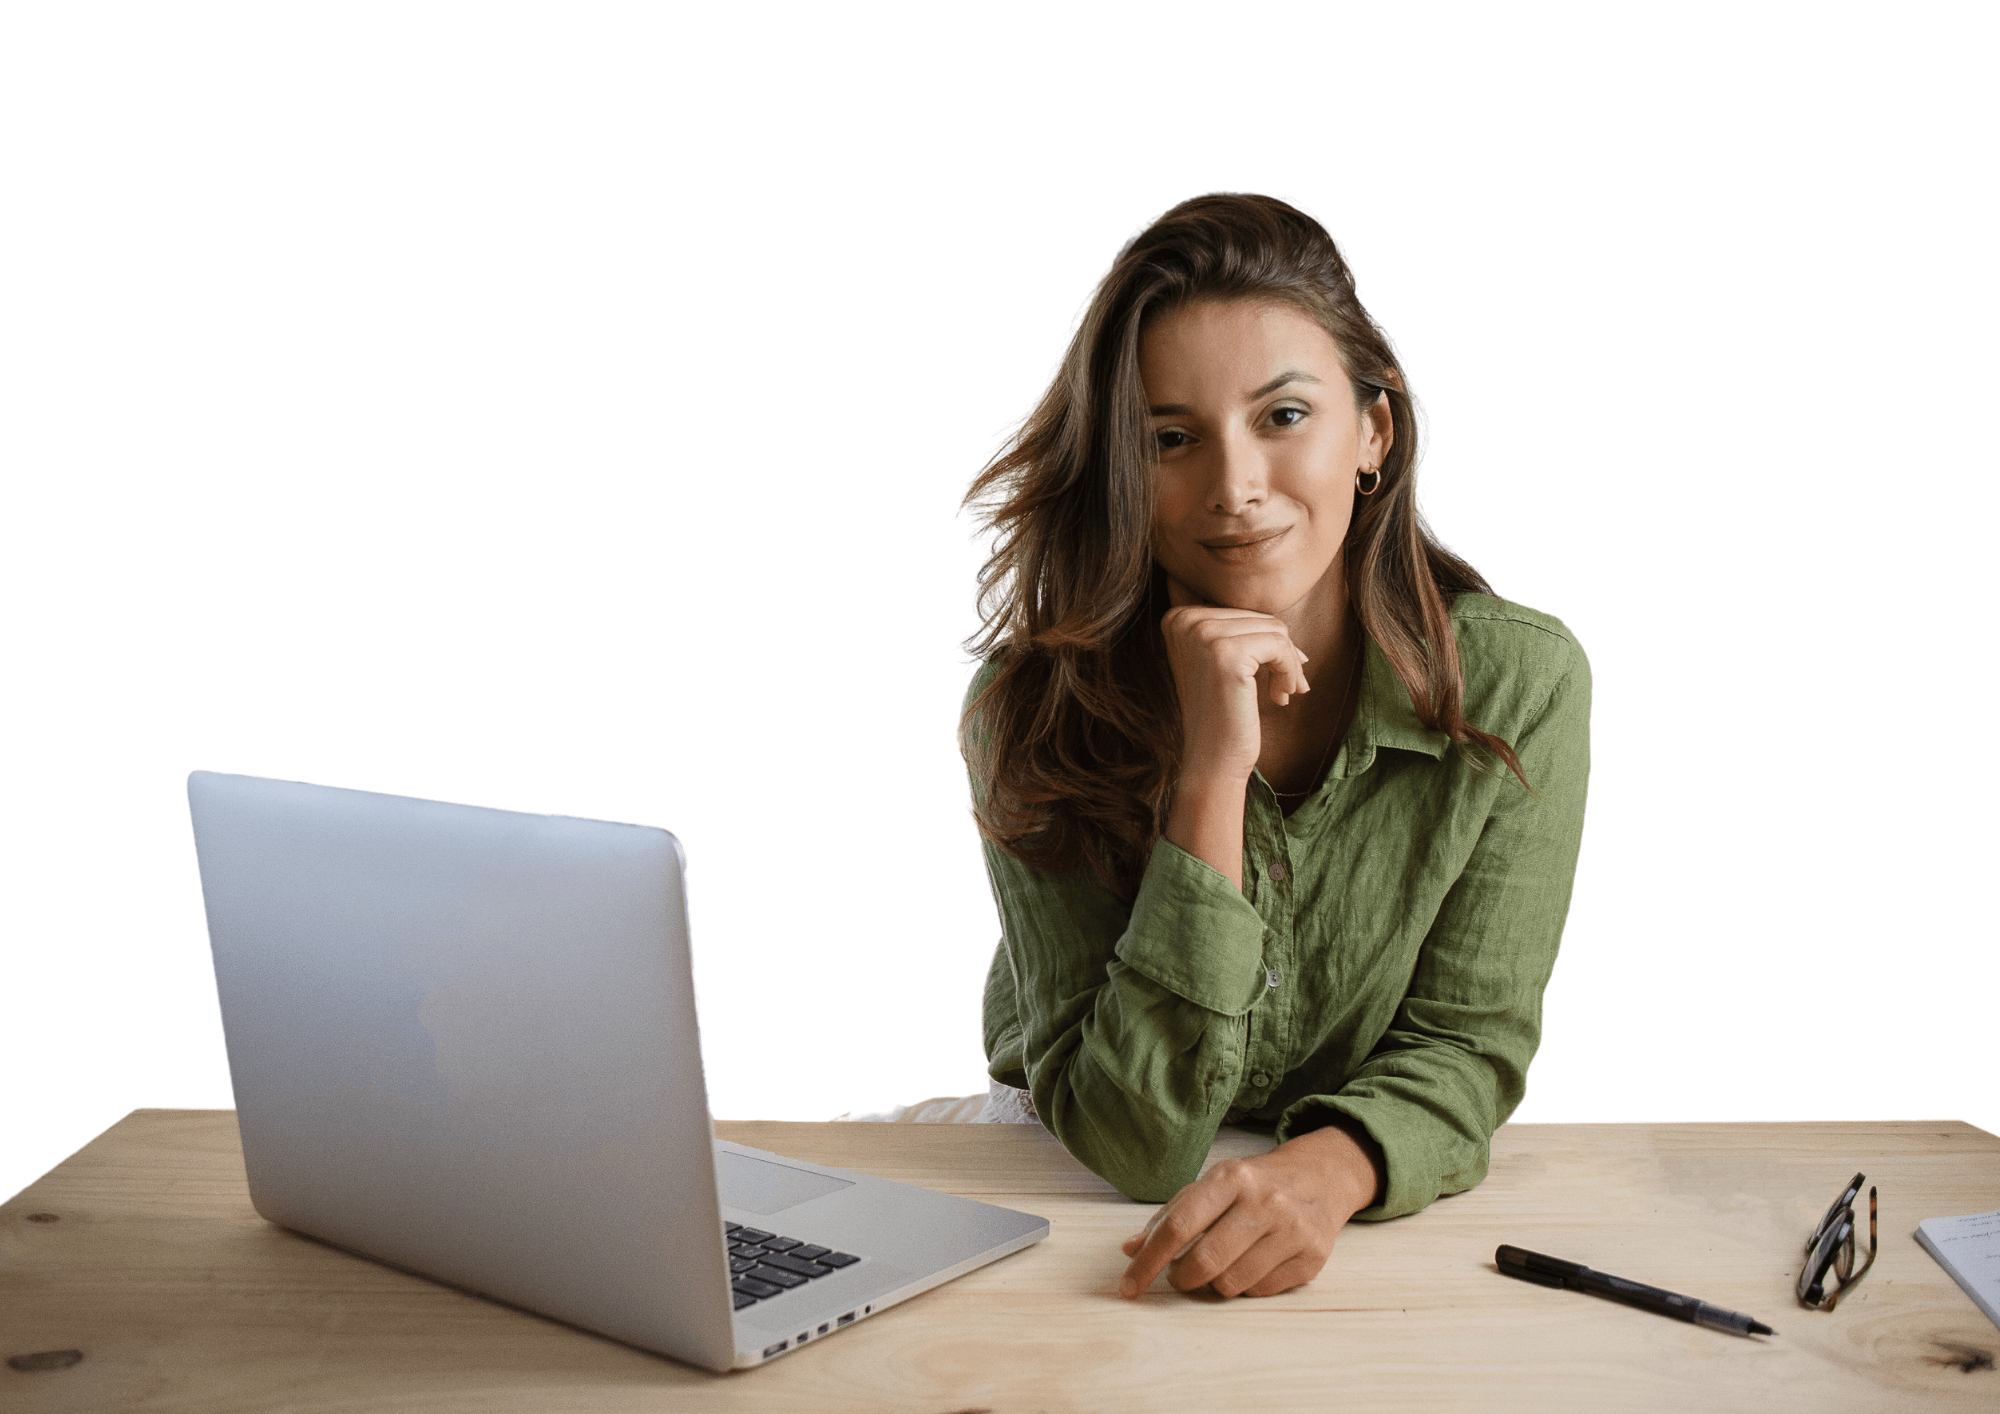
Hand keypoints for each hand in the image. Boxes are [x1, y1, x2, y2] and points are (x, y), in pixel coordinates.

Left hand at [1117, 1124, 1383, 1299]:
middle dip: (1181, 1278)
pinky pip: (1260, 1292)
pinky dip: (1245, 1287)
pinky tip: (1250, 1265)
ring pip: (1232, 1285)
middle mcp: (1265, 1201)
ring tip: (1218, 1265)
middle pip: (1205, 1261)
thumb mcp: (1211, 1185)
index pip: (1179, 1226)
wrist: (1320, 1178)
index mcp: (1232, 1177)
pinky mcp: (1311, 1258)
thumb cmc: (1252, 1185)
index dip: (1148, 1261)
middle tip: (1179, 1275)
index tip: (1128, 1287)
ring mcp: (1292, 1231)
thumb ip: (1169, 1216)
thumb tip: (1130, 1250)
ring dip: (1214, 1285)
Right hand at [1159, 575, 1308, 787]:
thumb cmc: (1222, 714)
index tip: (1273, 673)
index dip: (1266, 641)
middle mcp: (1184, 620)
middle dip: (1282, 654)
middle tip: (1284, 687)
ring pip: (1275, 630)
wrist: (1211, 760)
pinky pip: (1280, 645)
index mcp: (1178, 617)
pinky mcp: (1226, 653)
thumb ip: (1238, 631)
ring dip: (1289, 664)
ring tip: (1282, 692)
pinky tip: (1280, 697)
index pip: (1243, 611)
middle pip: (1261, 616)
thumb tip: (1281, 623)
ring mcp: (1203, 634)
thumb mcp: (1220, 663)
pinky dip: (1290, 671)